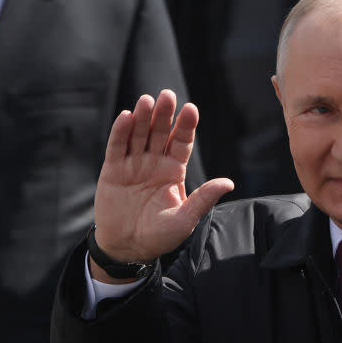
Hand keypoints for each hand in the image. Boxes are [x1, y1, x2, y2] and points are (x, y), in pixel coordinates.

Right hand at [92, 90, 233, 272]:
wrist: (128, 247)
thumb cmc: (160, 235)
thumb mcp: (185, 219)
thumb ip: (203, 199)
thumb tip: (228, 183)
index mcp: (174, 170)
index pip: (182, 143)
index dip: (185, 126)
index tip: (191, 109)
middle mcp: (155, 162)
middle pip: (161, 133)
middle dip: (165, 115)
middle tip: (168, 95)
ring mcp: (133, 164)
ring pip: (139, 135)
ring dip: (142, 118)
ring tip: (147, 101)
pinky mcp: (113, 170)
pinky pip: (117, 147)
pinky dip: (120, 132)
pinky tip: (126, 117)